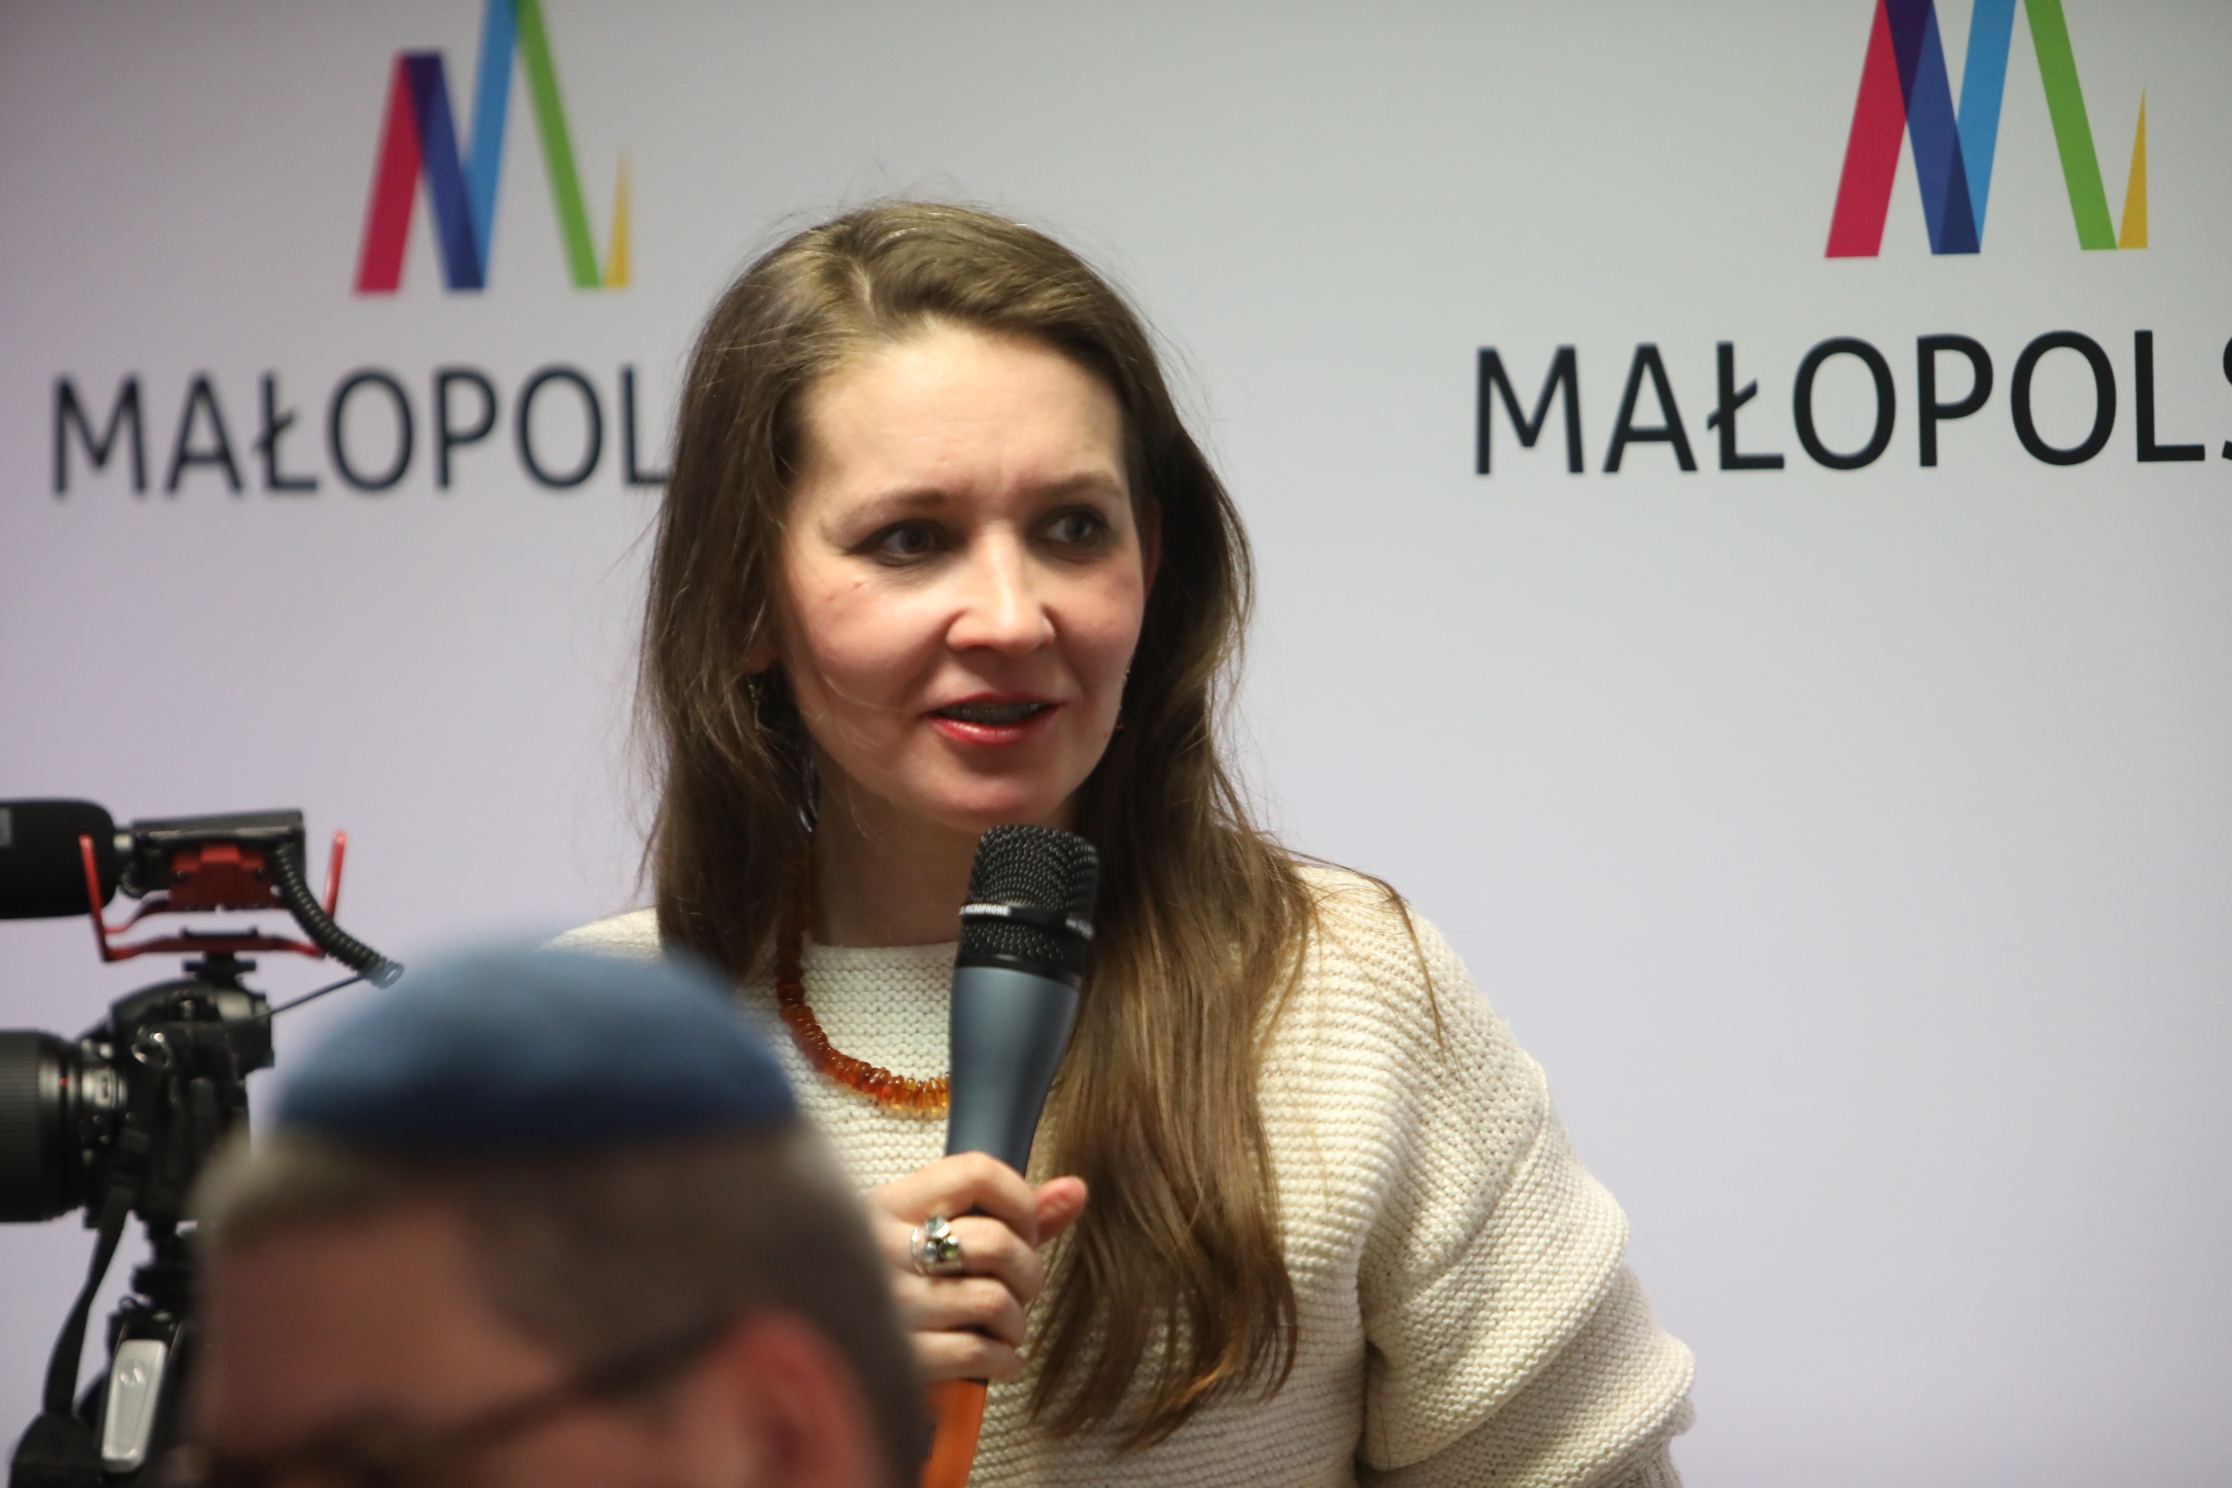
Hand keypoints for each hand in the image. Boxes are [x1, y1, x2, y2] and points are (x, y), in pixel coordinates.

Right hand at [866, 1153, 1088, 1381]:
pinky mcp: (896, 1359)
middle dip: (1028, 1272)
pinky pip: (978, 1352)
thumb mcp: (939, 1236)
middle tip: (1021, 1287)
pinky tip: (997, 1358)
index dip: (1021, 1201)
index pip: (976, 1172)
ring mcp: (886, 1305)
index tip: (1025, 1229)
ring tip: (1005, 1326)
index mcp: (888, 1204)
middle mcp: (879, 1248)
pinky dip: (1004, 1360)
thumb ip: (1011, 1213)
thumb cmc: (902, 1287)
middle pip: (996, 1241)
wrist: (831, 1363)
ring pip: (994, 1300)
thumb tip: (1075, 1190)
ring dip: (1016, 1322)